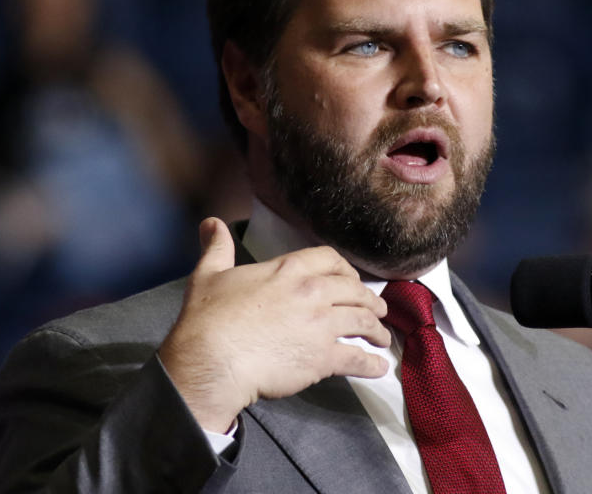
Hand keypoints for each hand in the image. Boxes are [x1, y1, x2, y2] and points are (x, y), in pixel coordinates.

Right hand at [159, 218, 390, 432]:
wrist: (212, 360)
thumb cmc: (207, 319)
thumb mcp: (209, 275)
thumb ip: (217, 248)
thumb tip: (211, 222)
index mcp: (289, 270)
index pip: (330, 259)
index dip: (346, 270)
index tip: (351, 280)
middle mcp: (312, 293)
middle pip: (355, 290)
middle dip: (370, 300)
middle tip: (378, 310)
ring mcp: (322, 326)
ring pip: (363, 322)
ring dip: (377, 330)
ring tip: (383, 339)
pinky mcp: (323, 358)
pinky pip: (357, 359)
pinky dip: (371, 364)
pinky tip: (378, 368)